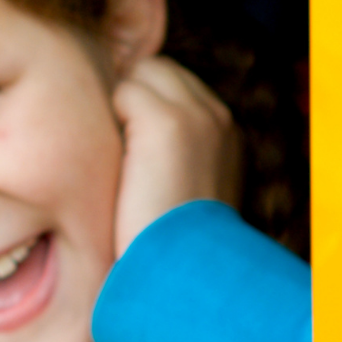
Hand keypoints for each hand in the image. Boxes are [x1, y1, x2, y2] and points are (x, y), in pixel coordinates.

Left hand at [110, 56, 237, 254]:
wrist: (178, 272)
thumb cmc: (168, 244)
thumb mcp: (182, 193)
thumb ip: (172, 156)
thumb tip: (134, 137)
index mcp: (228, 135)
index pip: (177, 86)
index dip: (145, 107)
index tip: (134, 149)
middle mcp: (220, 118)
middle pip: (160, 70)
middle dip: (135, 98)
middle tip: (123, 152)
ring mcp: (197, 115)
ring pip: (144, 73)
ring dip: (124, 107)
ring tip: (122, 156)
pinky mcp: (169, 122)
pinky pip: (125, 91)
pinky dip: (113, 118)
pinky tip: (119, 159)